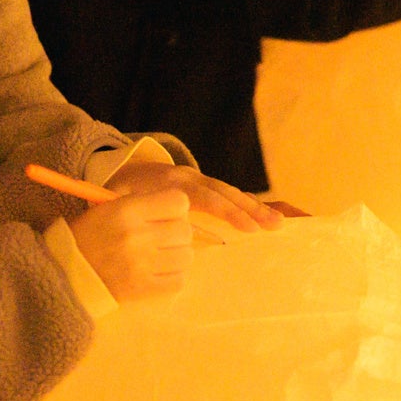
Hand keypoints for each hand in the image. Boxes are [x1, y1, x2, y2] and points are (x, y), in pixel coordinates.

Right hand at [68, 188, 194, 299]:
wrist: (64, 275)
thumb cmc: (86, 238)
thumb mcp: (107, 208)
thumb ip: (142, 204)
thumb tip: (178, 206)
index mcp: (126, 211)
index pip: (178, 201)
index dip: (174, 207)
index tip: (165, 214)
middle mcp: (137, 236)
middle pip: (184, 230)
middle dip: (175, 233)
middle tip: (160, 238)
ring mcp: (142, 265)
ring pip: (186, 256)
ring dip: (176, 256)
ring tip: (159, 257)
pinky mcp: (145, 290)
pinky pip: (179, 280)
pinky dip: (173, 277)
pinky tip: (158, 273)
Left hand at [105, 159, 282, 236]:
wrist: (123, 169)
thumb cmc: (123, 192)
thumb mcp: (122, 201)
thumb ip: (138, 212)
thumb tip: (159, 230)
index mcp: (174, 183)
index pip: (207, 198)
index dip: (228, 213)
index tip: (248, 228)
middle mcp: (192, 178)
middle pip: (226, 193)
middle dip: (252, 209)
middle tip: (274, 225)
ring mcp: (200, 180)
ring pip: (231, 192)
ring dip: (255, 207)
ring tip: (278, 222)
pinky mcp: (204, 186)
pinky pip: (228, 194)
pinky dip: (247, 205)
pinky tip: (265, 216)